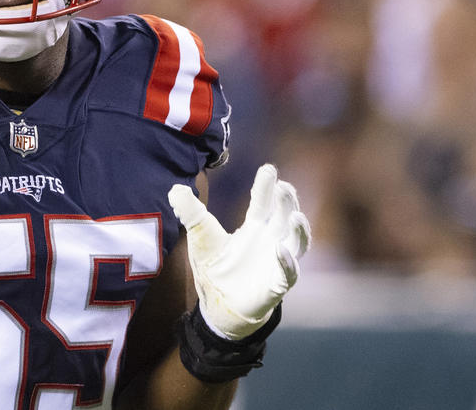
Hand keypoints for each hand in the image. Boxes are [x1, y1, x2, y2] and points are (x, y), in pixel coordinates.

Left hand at [167, 164, 310, 339]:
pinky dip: (287, 262)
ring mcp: (277, 263)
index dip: (266, 186)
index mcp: (254, 227)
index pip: (263, 202)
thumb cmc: (215, 267)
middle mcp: (271, 241)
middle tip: (283, 186)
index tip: (269, 169)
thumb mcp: (200, 236)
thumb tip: (175, 189)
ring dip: (299, 229)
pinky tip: (280, 250)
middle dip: (287, 201)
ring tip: (295, 216)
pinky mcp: (276, 285)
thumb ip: (190, 212)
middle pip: (285, 216)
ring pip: (298, 242)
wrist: (218, 306)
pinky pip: (288, 274)